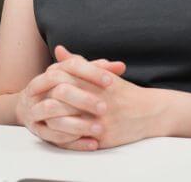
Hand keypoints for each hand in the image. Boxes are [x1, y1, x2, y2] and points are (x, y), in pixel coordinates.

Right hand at [17, 52, 125, 150]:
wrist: (31, 105)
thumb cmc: (63, 89)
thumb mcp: (77, 78)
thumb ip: (98, 70)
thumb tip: (120, 66)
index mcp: (52, 72)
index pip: (71, 66)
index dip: (91, 72)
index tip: (110, 81)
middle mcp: (39, 88)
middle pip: (60, 89)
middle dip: (84, 99)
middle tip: (105, 108)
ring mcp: (35, 108)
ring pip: (52, 112)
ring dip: (77, 122)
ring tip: (100, 129)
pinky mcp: (37, 128)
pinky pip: (52, 136)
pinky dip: (73, 141)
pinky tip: (93, 143)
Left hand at [35, 46, 166, 149]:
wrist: (151, 112)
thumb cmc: (125, 92)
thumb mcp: (103, 74)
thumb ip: (79, 63)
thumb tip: (59, 50)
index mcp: (95, 81)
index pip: (62, 78)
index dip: (48, 81)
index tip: (42, 85)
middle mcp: (97, 99)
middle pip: (60, 99)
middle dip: (46, 101)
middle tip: (39, 102)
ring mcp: (99, 120)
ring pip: (64, 122)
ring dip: (52, 121)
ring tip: (46, 118)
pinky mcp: (103, 137)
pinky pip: (76, 139)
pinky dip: (64, 137)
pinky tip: (59, 133)